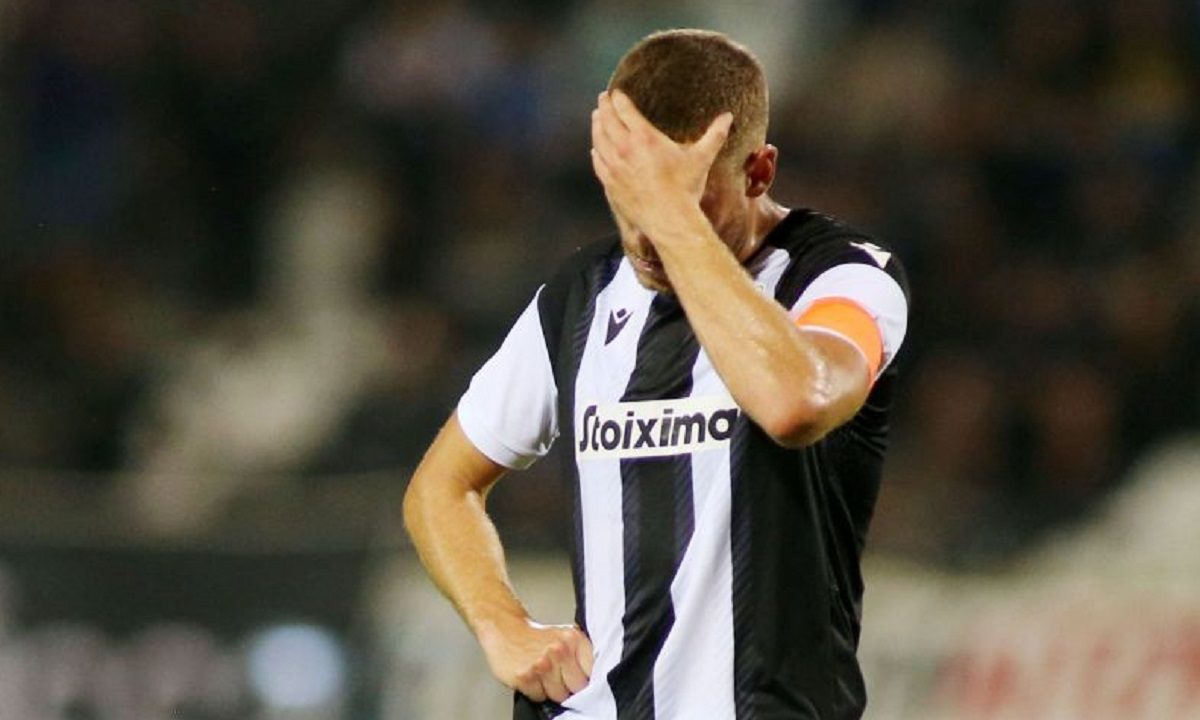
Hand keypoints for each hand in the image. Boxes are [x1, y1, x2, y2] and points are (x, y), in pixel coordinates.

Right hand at [477, 617, 594, 703]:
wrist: (505, 628)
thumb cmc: (536, 636)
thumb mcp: (565, 637)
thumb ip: (582, 655)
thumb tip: (597, 680)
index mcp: (573, 639)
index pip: (593, 671)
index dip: (587, 677)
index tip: (580, 676)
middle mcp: (559, 650)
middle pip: (577, 687)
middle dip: (569, 685)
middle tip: (558, 674)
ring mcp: (541, 664)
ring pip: (559, 696)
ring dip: (551, 689)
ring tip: (543, 673)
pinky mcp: (525, 677)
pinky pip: (539, 697)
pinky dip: (535, 691)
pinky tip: (532, 676)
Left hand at [590, 89, 731, 240]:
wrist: (669, 220)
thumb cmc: (685, 189)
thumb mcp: (701, 158)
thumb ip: (714, 135)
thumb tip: (728, 118)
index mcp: (644, 137)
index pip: (624, 109)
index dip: (618, 98)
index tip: (616, 93)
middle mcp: (624, 148)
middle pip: (607, 120)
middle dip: (604, 107)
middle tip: (603, 99)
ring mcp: (614, 167)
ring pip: (598, 140)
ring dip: (596, 126)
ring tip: (596, 117)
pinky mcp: (609, 184)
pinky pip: (598, 163)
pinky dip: (595, 152)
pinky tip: (595, 149)